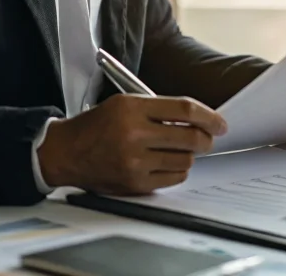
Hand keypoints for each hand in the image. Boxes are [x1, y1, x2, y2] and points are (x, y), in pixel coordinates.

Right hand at [36, 94, 226, 194]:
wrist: (65, 152)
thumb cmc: (97, 126)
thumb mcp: (124, 104)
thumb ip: (160, 109)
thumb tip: (200, 119)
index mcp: (132, 108)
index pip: (185, 109)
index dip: (210, 117)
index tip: (221, 123)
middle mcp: (133, 134)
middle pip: (190, 137)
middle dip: (205, 139)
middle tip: (206, 138)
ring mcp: (134, 161)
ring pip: (185, 160)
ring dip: (188, 155)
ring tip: (176, 150)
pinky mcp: (134, 182)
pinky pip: (174, 178)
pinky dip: (177, 171)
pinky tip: (166, 163)